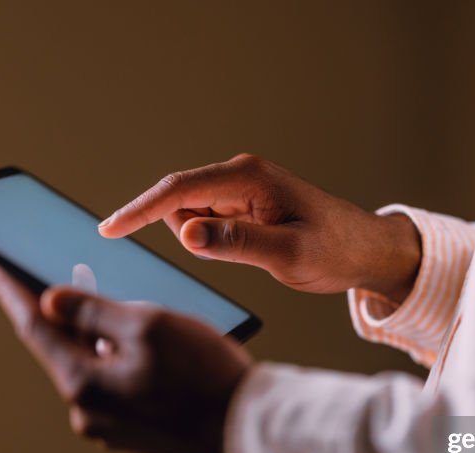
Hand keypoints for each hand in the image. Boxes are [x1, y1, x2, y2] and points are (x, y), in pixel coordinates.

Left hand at [0, 258, 250, 452]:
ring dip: (105, 339)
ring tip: (137, 317)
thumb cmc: (204, 374)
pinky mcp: (136, 435)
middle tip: (80, 276)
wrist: (248, 430)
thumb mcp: (147, 325)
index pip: (34, 328)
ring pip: (96, 367)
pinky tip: (156, 352)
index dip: (12, 292)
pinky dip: (124, 363)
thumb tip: (51, 302)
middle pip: (66, 349)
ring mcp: (112, 429)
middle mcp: (88, 413)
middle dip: (72, 314)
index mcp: (83, 384)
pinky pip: (117, 387)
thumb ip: (91, 310)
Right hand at [98, 153, 420, 302]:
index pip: (178, 190)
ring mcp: (240, 189)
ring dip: (203, 240)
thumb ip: (237, 244)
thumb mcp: (288, 255)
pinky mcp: (242, 205)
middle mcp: (240, 176)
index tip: (108, 231)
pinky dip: (213, 241)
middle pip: (178, 202)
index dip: (139, 211)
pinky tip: (251, 250)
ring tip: (258, 252)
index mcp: (248, 178)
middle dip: (186, 233)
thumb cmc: (336, 250)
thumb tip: (186, 235)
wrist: (366, 250)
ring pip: (190, 215)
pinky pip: (207, 223)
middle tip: (241, 255)